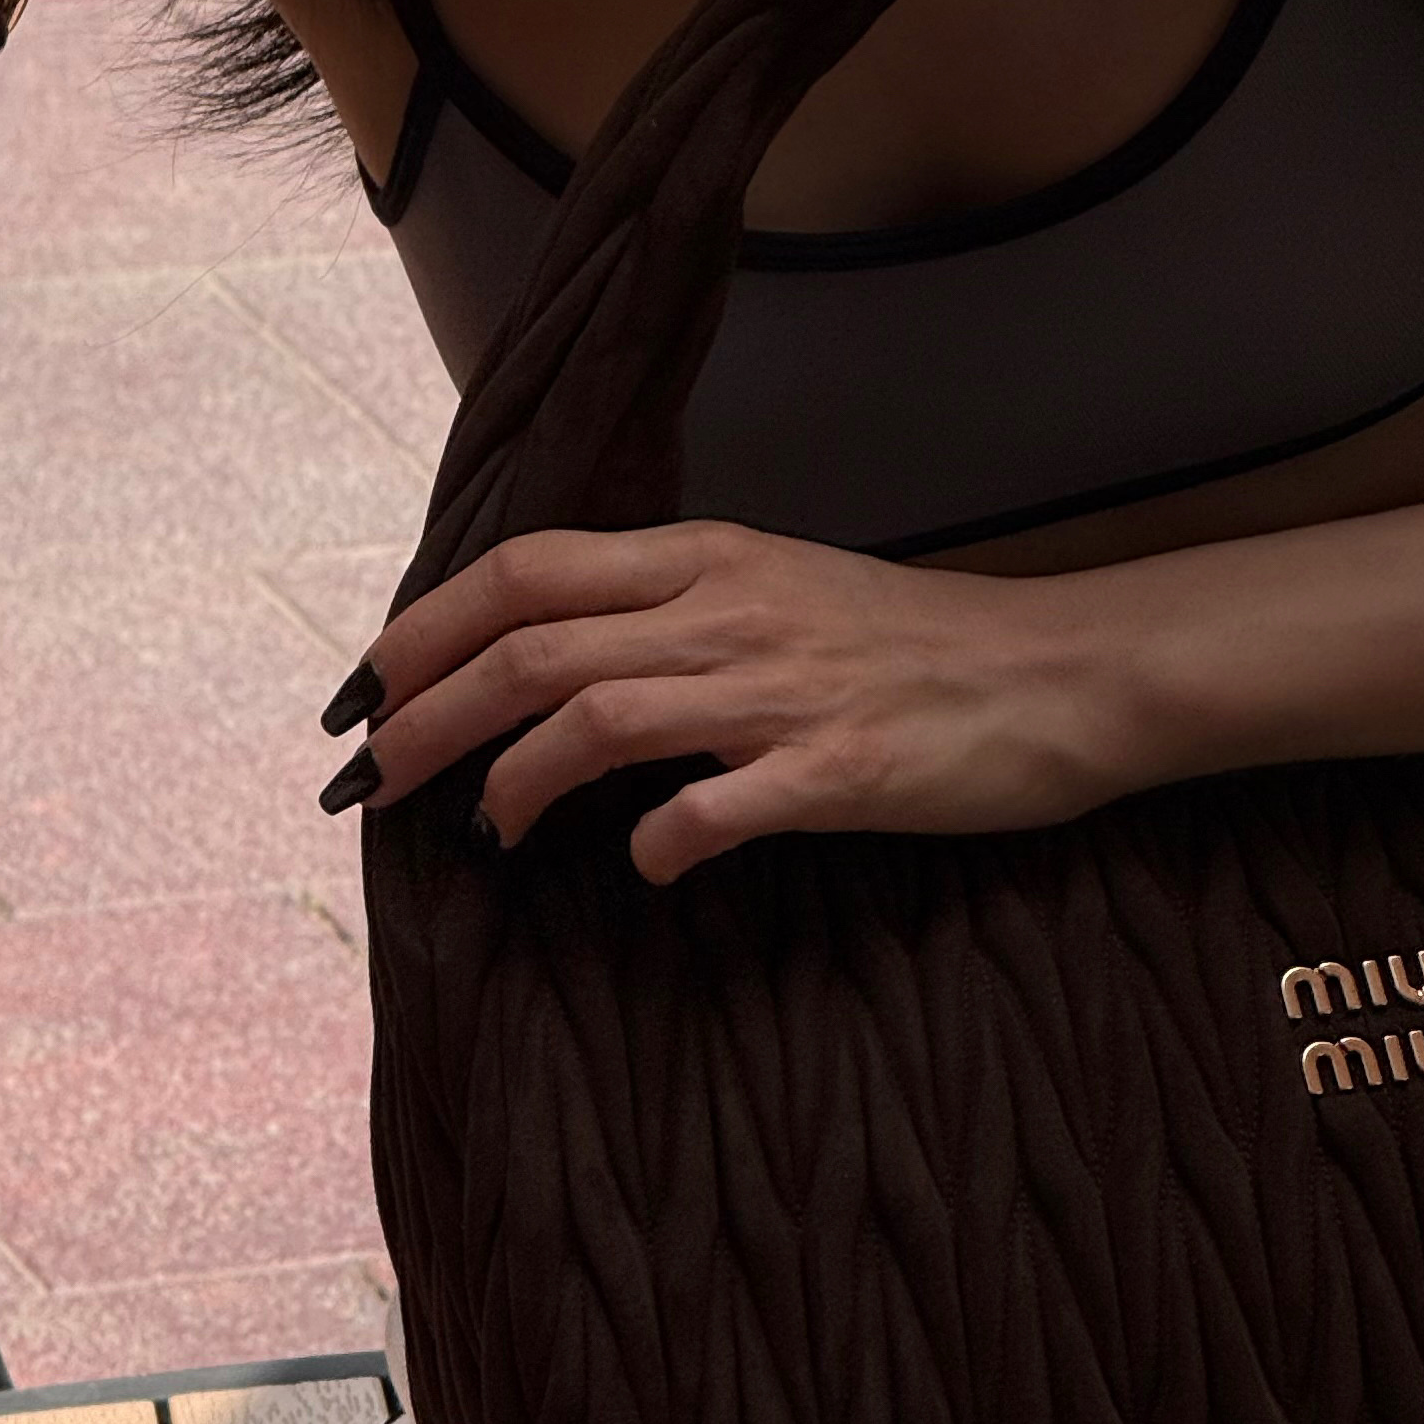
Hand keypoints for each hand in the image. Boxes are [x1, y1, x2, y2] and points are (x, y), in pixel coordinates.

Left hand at [323, 521, 1174, 885]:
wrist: (1058, 673)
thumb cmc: (912, 643)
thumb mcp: (779, 591)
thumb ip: (672, 614)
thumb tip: (553, 662)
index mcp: (710, 558)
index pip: (527, 569)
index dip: (427, 625)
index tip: (366, 689)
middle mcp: (729, 610)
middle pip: (534, 644)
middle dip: (429, 713)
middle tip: (374, 781)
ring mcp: (782, 689)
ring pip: (598, 715)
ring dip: (517, 781)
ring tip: (488, 831)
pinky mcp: (838, 770)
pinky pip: (717, 806)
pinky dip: (659, 840)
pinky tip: (644, 865)